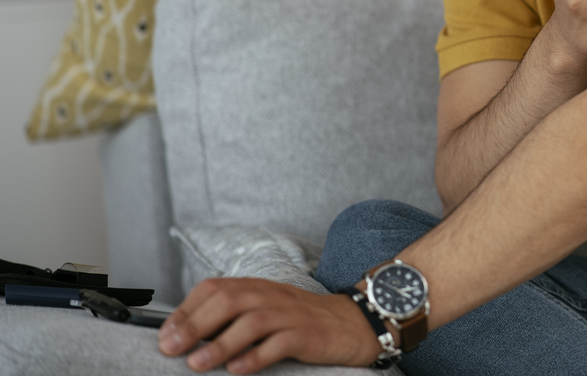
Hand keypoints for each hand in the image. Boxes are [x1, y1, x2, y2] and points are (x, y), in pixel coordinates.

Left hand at [158, 277, 381, 373]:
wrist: (352, 323)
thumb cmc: (299, 321)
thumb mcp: (265, 310)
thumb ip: (231, 319)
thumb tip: (185, 338)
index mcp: (256, 288)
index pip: (214, 288)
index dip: (186, 310)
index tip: (165, 336)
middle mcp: (271, 296)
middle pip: (228, 301)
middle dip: (195, 325)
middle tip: (171, 349)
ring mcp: (290, 314)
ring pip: (251, 322)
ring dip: (219, 343)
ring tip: (197, 364)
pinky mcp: (307, 335)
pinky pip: (279, 343)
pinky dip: (255, 357)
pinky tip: (238, 370)